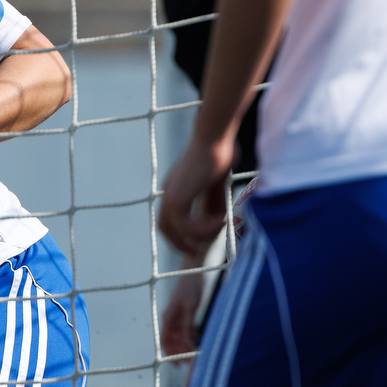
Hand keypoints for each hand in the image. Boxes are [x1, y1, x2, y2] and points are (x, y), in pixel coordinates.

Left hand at [158, 133, 233, 255]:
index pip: (167, 217)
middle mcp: (169, 192)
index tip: (194, 240)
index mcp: (175, 186)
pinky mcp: (179, 197)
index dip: (178, 232)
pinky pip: (188, 226)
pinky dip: (204, 229)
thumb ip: (214, 200)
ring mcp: (171, 195)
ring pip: (177, 230)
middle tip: (198, 250)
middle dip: (179, 243)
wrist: (213, 135)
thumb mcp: (217, 182)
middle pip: (164, 228)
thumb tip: (218, 219)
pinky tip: (221, 221)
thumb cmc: (220, 150)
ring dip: (197, 237)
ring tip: (219, 230)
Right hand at [160, 272, 204, 357]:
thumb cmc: (191, 287)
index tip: (178, 364)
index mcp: (168, 317)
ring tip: (192, 357)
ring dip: (183, 347)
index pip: (165, 340)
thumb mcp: (191, 307)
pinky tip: (195, 343)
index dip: (170, 353)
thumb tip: (186, 342)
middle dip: (177, 353)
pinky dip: (189, 338)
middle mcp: (170, 318)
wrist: (193, 271)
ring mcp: (177, 316)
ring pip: (178, 336)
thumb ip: (187, 325)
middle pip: (171, 341)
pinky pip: (185, 330)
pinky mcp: (185, 313)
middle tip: (187, 364)